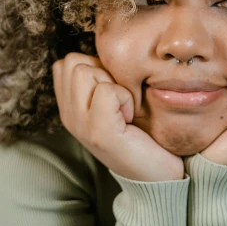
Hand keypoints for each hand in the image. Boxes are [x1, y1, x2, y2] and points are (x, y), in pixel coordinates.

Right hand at [52, 52, 184, 181]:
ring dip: (114, 84)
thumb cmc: (145, 133)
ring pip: (85, 71)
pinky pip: (106, 91)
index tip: (115, 92)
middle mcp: (69, 115)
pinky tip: (131, 118)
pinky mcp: (99, 133)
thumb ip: (103, 78)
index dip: (96, 66)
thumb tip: (108, 50)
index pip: (67, 62)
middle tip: (120, 100)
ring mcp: (80, 125)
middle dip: (102, 72)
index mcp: (71, 106)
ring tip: (125, 109)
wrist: (159, 175)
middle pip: (73, 61)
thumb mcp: (118, 102)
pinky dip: (125, 98)